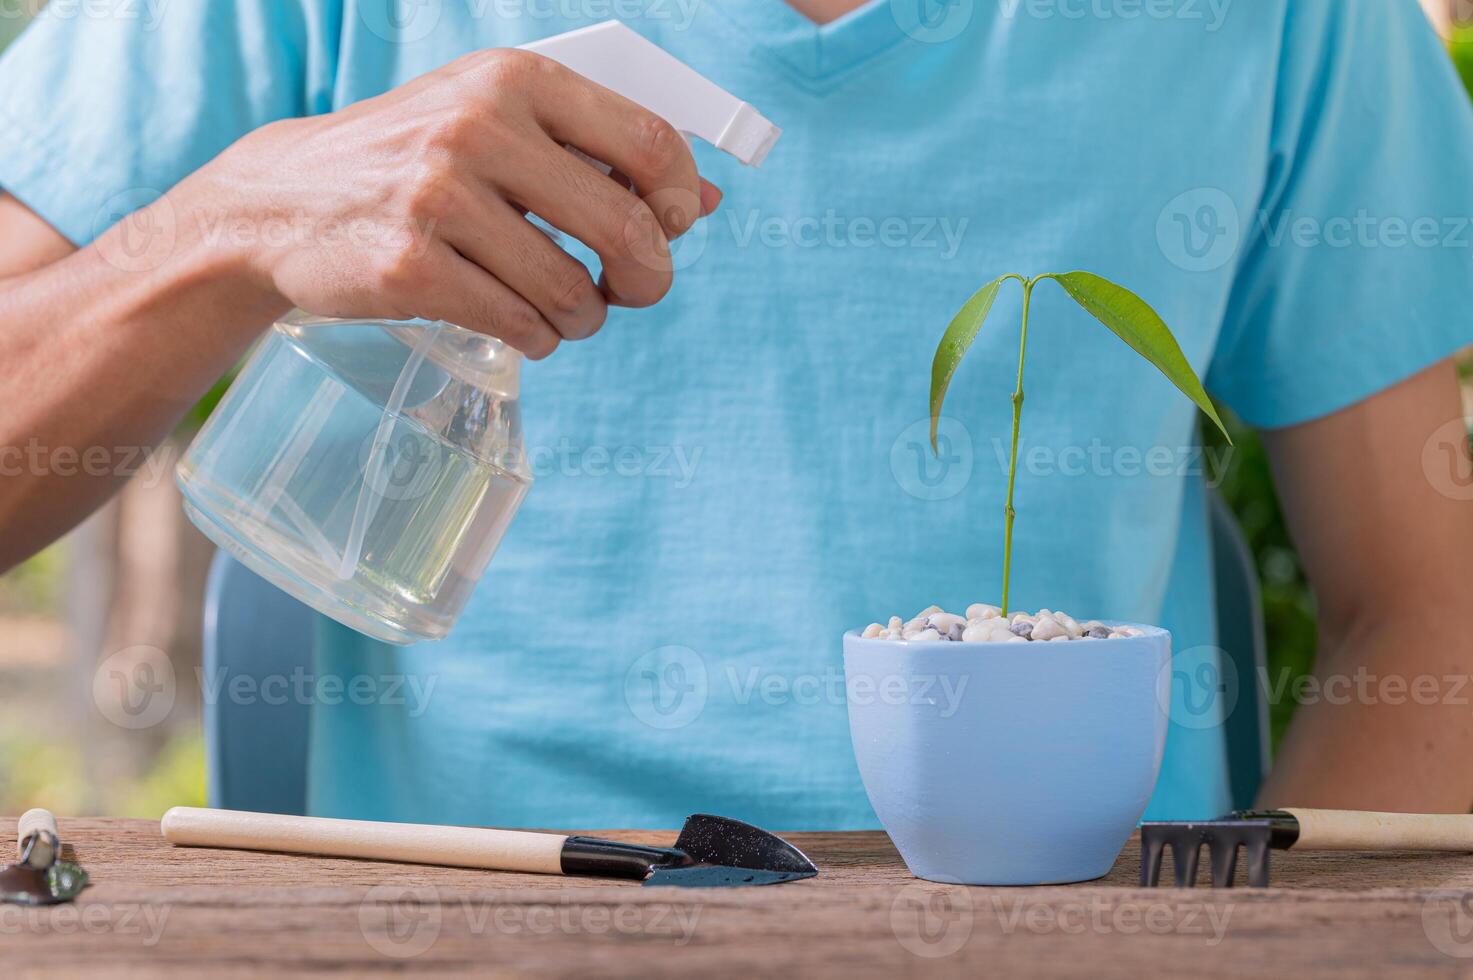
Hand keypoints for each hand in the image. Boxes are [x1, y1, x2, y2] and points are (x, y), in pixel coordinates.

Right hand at [180, 48, 721, 357]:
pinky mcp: (408, 267)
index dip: (679, 203)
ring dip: (583, 317)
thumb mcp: (502, 125)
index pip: (651, 142)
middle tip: (631, 291)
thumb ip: (601, 151)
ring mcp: (438, 197)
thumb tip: (708, 199)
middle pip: (626, 227)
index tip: (670, 230)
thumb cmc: (416, 161)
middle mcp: (479, 128)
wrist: (282, 201)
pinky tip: (522, 327)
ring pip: (571, 291)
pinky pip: (518, 325)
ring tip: (563, 312)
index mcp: (517, 79)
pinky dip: (537, 339)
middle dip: (647, 279)